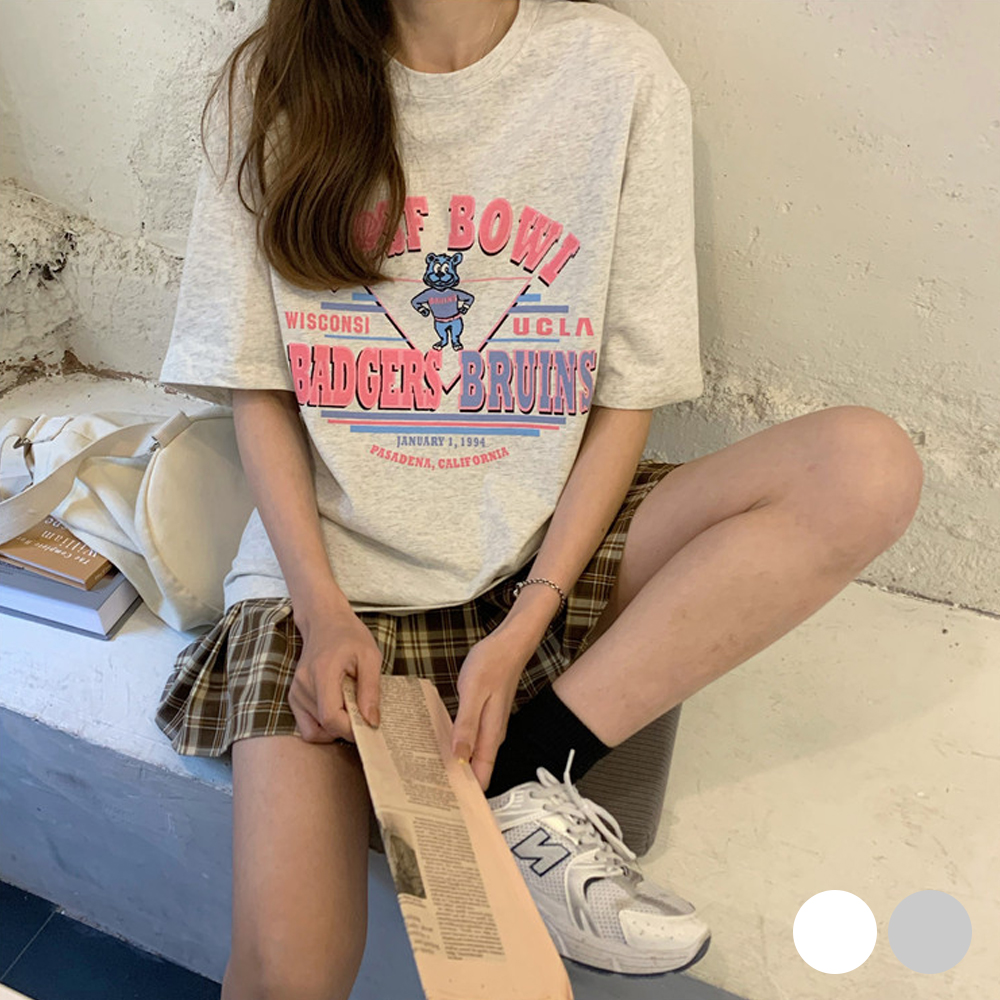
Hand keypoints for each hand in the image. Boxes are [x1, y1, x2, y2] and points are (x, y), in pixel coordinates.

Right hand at [288, 609, 381, 743]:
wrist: (324, 622)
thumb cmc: (349, 636)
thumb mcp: (370, 656)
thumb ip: (371, 690)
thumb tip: (371, 721)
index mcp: (322, 674)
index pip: (330, 717)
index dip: (350, 729)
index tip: (368, 724)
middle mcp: (303, 686)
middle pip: (324, 726)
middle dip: (347, 728)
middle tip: (362, 713)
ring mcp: (296, 693)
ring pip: (316, 730)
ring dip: (336, 727)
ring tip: (349, 705)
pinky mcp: (294, 697)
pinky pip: (308, 726)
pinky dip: (324, 726)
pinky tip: (338, 709)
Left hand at [451, 629, 533, 791]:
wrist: (509, 644)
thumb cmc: (492, 664)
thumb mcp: (473, 693)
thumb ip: (466, 726)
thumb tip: (459, 756)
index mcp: (491, 732)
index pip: (482, 773)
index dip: (470, 794)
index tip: (454, 811)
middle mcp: (493, 733)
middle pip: (478, 768)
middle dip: (460, 784)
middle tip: (436, 800)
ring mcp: (490, 724)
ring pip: (475, 755)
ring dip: (459, 767)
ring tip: (438, 781)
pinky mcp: (485, 715)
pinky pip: (472, 740)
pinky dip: (460, 748)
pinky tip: (447, 748)